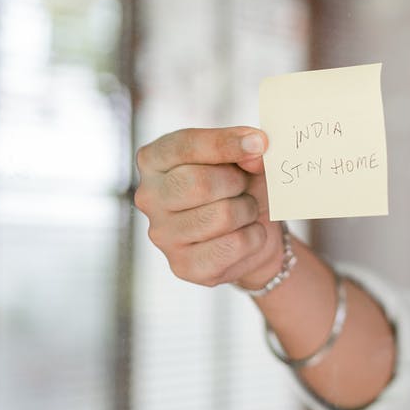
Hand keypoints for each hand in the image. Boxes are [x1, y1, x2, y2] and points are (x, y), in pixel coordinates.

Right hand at [134, 127, 284, 288]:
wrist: (250, 233)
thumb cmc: (240, 186)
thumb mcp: (245, 156)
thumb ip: (248, 146)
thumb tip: (256, 152)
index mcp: (154, 160)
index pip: (185, 145)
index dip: (225, 143)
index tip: (260, 143)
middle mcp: (148, 196)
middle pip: (199, 183)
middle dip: (237, 182)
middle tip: (244, 186)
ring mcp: (162, 235)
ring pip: (221, 215)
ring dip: (248, 210)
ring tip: (245, 210)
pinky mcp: (183, 266)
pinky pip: (234, 245)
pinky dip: (255, 236)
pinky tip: (246, 233)